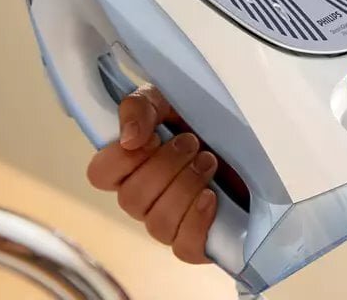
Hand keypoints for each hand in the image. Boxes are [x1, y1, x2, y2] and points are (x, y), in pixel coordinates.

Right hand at [86, 85, 218, 262]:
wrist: (248, 143)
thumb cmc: (203, 122)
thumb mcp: (170, 100)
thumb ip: (141, 106)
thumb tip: (129, 139)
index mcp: (129, 164)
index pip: (99, 174)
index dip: (122, 159)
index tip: (153, 137)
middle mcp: (142, 197)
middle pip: (131, 199)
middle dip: (167, 166)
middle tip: (193, 143)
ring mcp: (166, 222)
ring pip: (158, 223)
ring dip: (186, 187)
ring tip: (209, 162)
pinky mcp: (193, 240)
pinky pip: (184, 246)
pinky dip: (198, 220)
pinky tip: (212, 197)